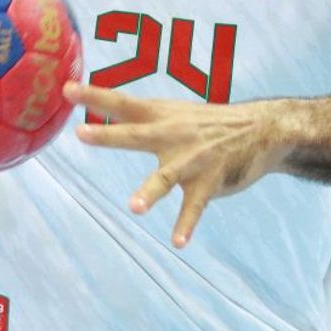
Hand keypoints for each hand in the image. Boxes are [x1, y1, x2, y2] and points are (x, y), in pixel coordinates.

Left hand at [63, 84, 288, 248]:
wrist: (263, 129)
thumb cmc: (213, 124)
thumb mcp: (178, 114)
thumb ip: (147, 120)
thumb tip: (115, 115)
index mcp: (162, 116)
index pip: (122, 103)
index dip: (94, 96)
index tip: (66, 89)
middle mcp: (173, 135)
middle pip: (135, 135)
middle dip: (108, 135)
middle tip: (82, 134)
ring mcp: (191, 160)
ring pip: (165, 177)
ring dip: (149, 192)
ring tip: (134, 208)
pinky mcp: (209, 182)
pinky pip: (194, 207)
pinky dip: (186, 225)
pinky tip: (177, 241)